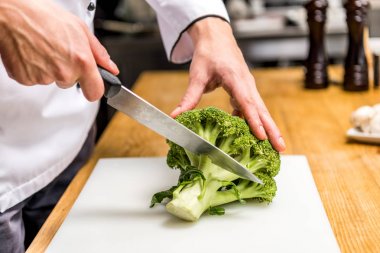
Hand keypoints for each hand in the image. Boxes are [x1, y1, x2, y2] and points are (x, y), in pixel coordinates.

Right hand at [0, 0, 118, 100]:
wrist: (11, 13)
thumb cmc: (43, 16)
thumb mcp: (80, 29)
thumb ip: (99, 53)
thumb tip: (111, 68)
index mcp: (81, 61)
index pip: (95, 93)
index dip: (93, 88)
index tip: (90, 84)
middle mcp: (64, 72)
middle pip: (70, 83)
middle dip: (67, 70)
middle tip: (58, 51)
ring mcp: (44, 77)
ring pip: (52, 80)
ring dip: (49, 68)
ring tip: (42, 48)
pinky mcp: (26, 79)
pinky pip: (35, 79)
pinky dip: (33, 69)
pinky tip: (31, 53)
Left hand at [170, 17, 284, 151]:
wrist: (216, 36)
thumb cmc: (208, 53)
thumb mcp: (197, 76)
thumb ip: (189, 97)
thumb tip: (176, 116)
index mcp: (235, 78)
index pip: (246, 102)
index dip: (253, 120)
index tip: (261, 136)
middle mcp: (246, 83)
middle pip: (261, 109)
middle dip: (272, 129)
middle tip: (281, 148)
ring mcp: (248, 86)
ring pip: (260, 109)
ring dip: (268, 127)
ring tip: (275, 147)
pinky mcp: (245, 89)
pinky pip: (252, 106)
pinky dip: (253, 120)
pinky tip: (250, 132)